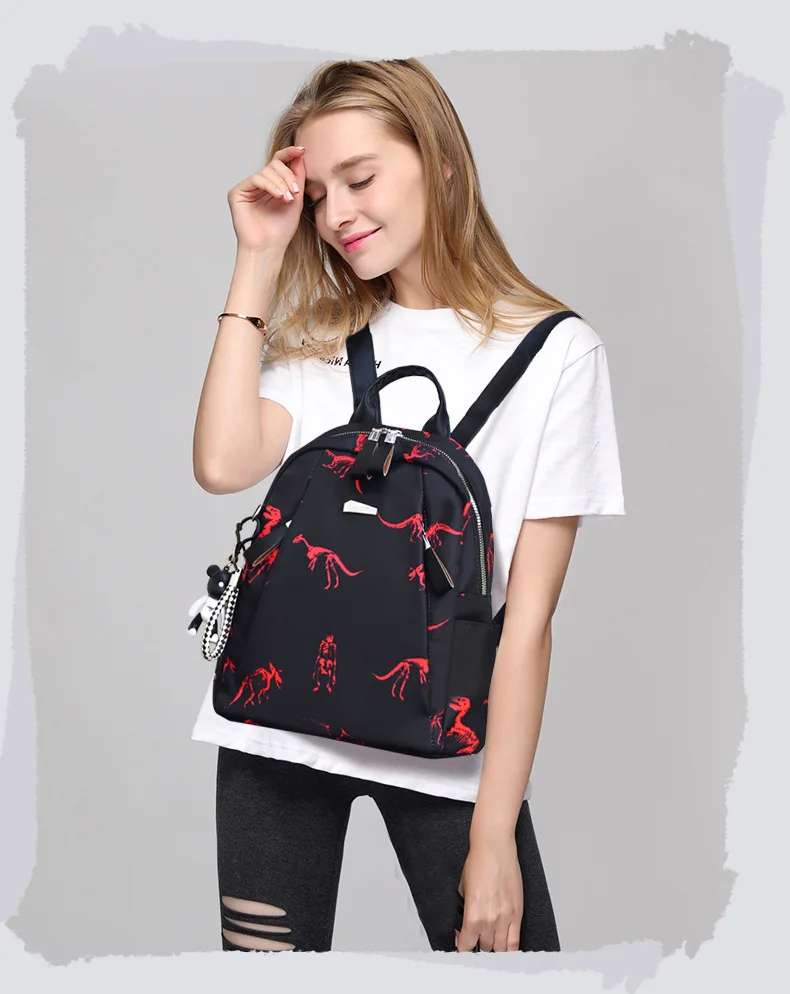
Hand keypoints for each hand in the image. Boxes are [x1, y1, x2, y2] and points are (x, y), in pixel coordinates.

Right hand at [227, 146, 306, 255]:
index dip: (290, 154)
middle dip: (288, 176)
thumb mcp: (295, 199)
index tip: (302, 150)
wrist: (269, 248)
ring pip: (266, 171)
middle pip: (274, 165)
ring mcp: (247, 188)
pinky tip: (278, 196)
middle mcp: (259, 184)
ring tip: (287, 198)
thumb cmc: (281, 229)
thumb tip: (299, 154)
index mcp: (272, 185)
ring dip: (280, 183)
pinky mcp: (237, 192)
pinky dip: (270, 185)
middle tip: (295, 191)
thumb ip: (296, 177)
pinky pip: (256, 179)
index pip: (279, 163)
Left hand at [455, 836, 522, 951]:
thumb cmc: (478, 863)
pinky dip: (509, 948)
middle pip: (485, 948)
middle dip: (479, 945)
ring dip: (494, 948)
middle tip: (477, 940)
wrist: (495, 848)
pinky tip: (505, 948)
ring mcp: (506, 918)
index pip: (467, 945)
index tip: (463, 946)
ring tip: (490, 943)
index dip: (464, 948)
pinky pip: (515, 941)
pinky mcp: (518, 913)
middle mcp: (490, 920)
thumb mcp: (462, 889)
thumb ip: (462, 911)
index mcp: (473, 915)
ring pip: (501, 949)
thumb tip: (462, 926)